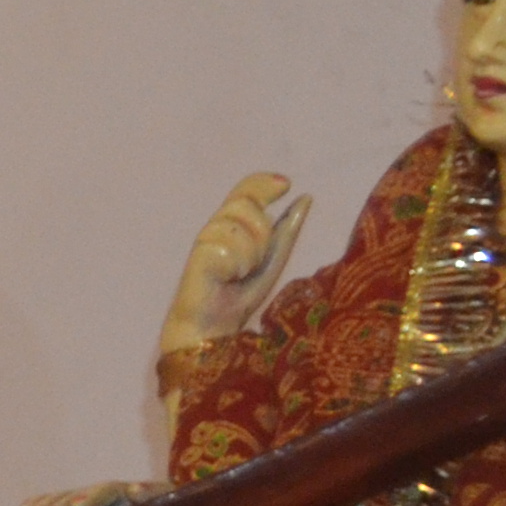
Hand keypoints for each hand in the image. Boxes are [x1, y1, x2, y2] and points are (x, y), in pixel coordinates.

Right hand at [160, 171, 310, 357]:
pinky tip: (227, 279)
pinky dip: (239, 266)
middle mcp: (217, 226)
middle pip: (245, 202)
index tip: (287, 185)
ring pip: (241, 225)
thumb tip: (306, 197)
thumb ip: (287, 229)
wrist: (216, 324)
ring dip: (252, 253)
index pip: (245, 188)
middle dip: (262, 230)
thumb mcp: (274, 257)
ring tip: (240, 274)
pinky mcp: (199, 253)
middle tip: (255, 261)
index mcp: (234, 223)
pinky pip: (232, 247)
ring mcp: (206, 238)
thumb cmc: (240, 292)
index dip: (264, 182)